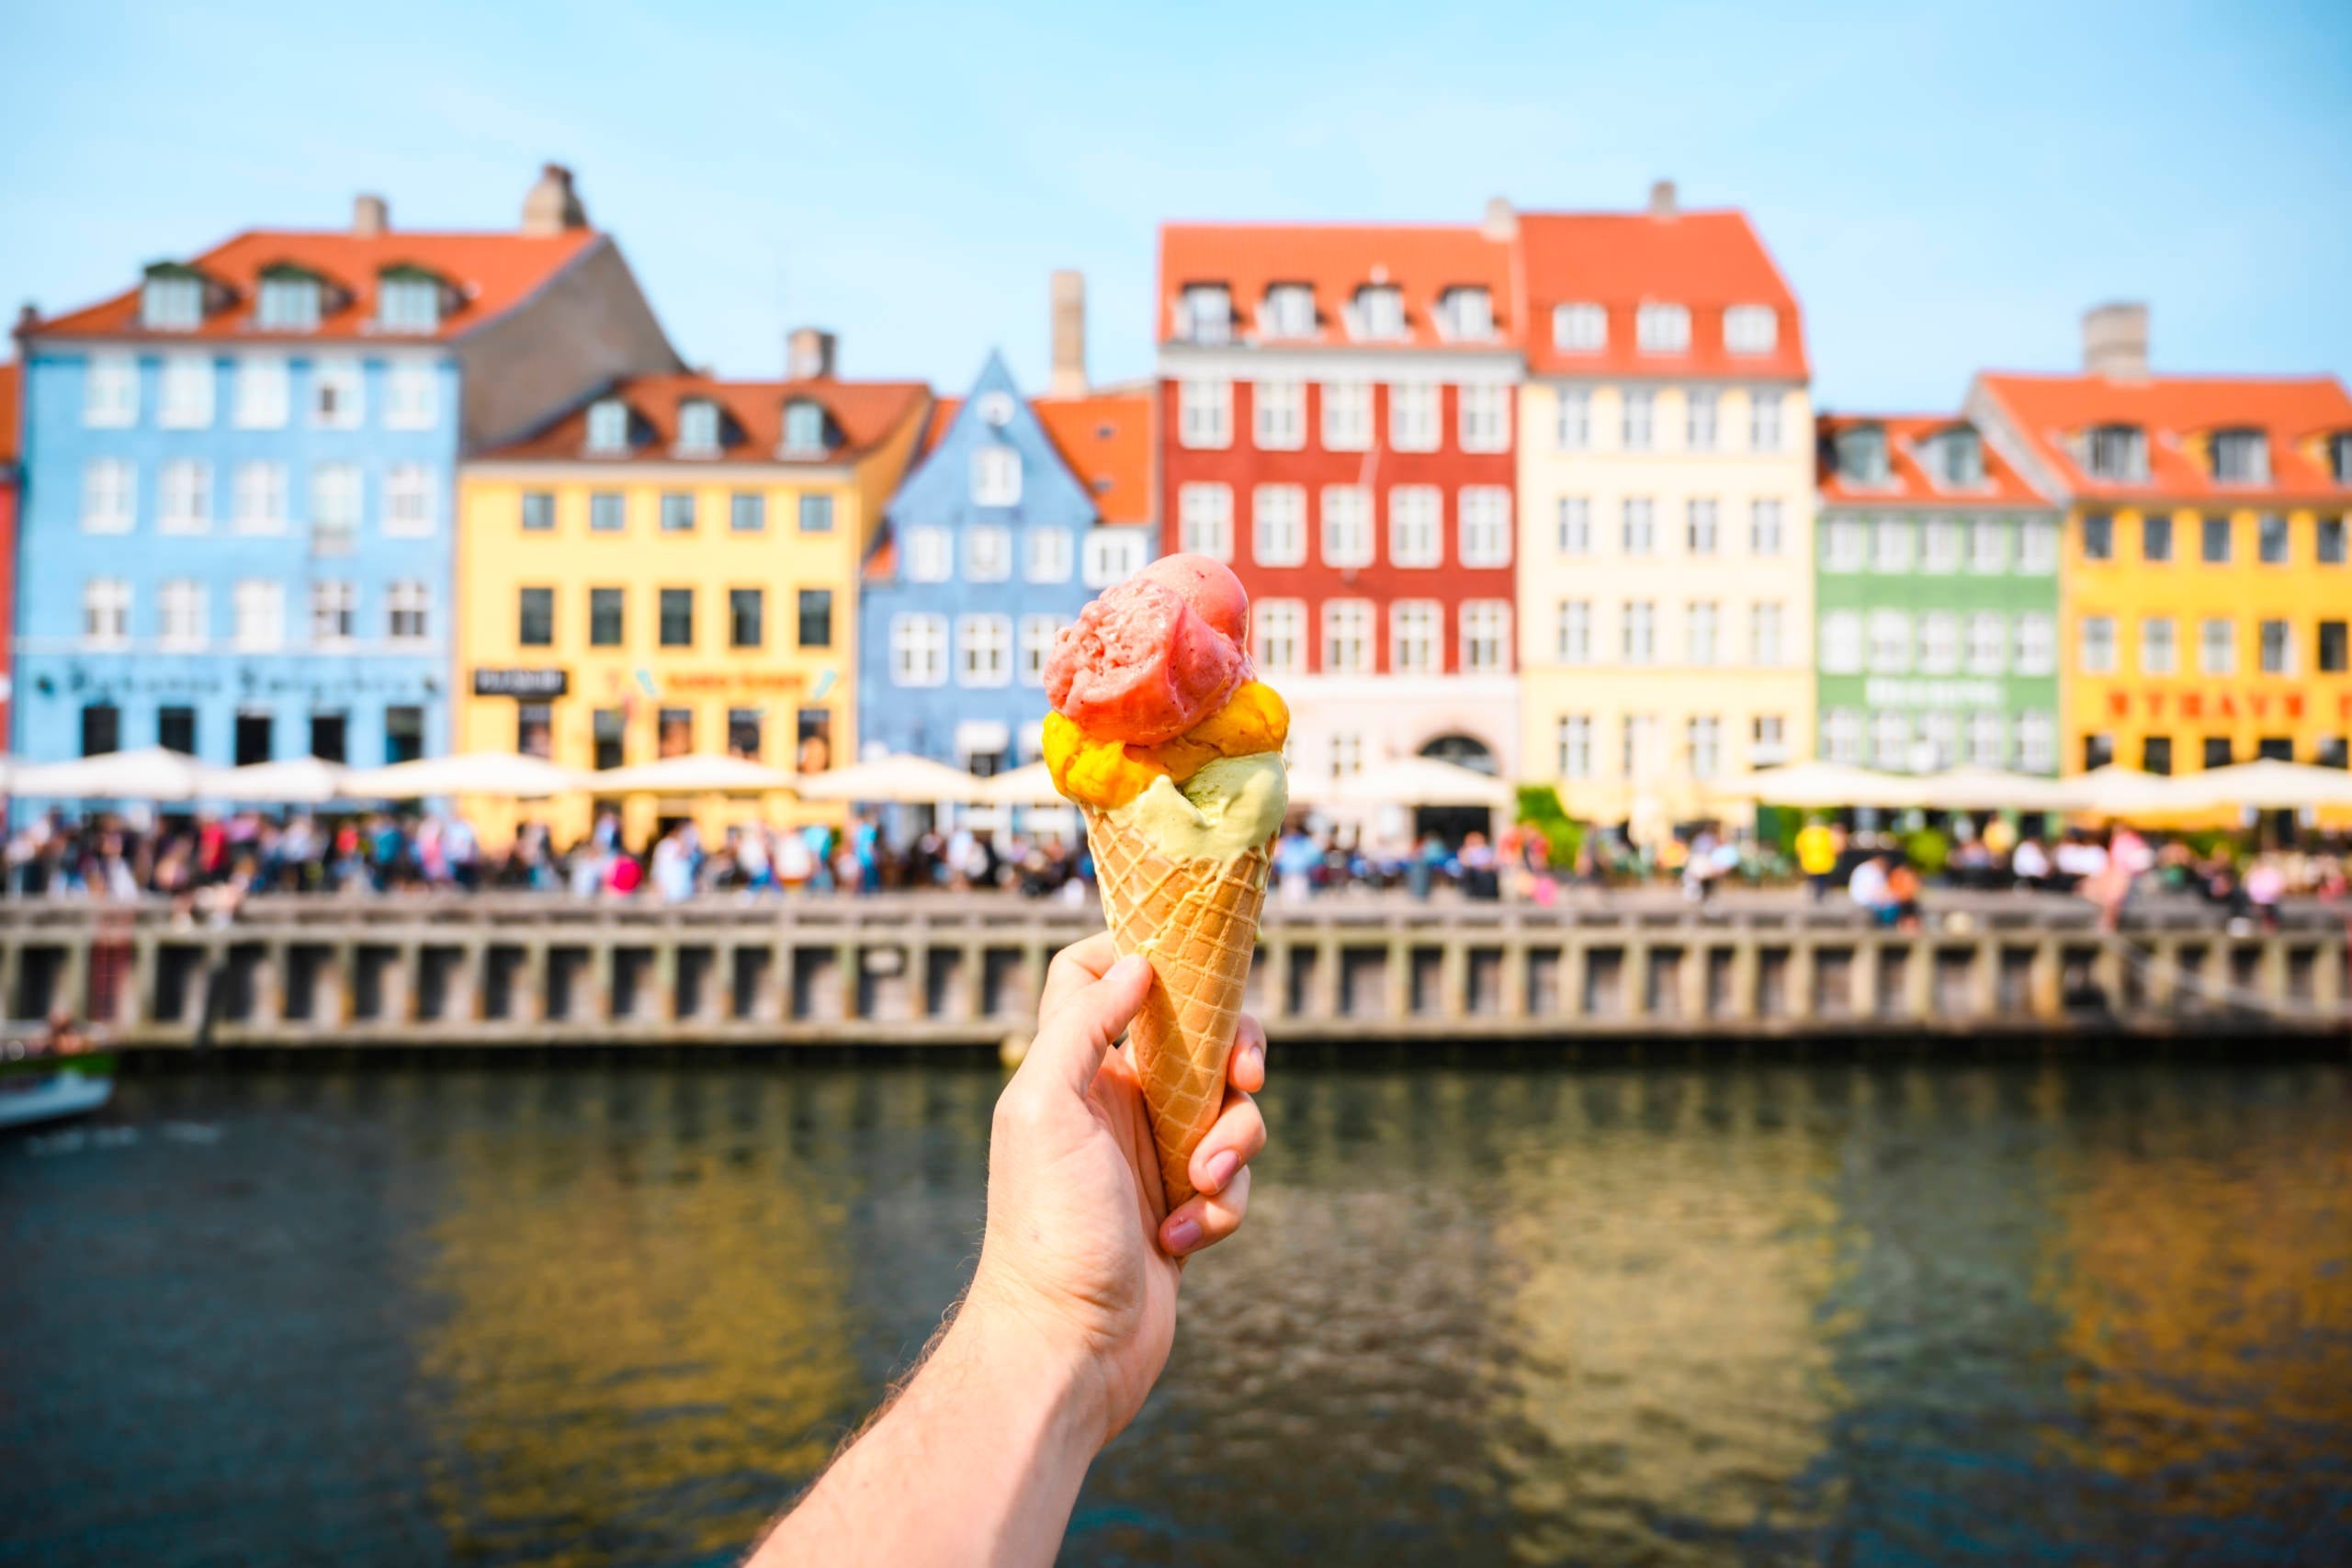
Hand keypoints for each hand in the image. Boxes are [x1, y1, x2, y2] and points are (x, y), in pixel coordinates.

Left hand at [967, 932, 1267, 1445]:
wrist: (1066, 1348)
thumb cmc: (1048, 1227)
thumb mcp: (1045, 1107)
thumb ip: (1081, 1026)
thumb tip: (1136, 962)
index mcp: (1073, 1068)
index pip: (1096, 977)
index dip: (1139, 954)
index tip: (1186, 960)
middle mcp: (1113, 1102)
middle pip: (1196, 1036)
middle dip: (1236, 1052)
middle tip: (1247, 1075)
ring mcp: (1150, 1156)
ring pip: (1230, 1112)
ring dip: (1233, 1145)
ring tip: (1200, 1186)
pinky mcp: (1183, 1209)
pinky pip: (1232, 1183)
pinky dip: (1221, 1207)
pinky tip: (1182, 1239)